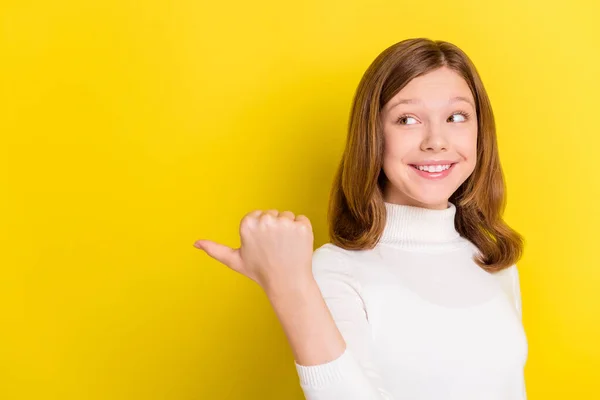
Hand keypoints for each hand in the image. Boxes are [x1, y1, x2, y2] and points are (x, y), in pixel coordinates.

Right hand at [194, 209, 313, 291]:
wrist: (286, 283)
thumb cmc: (260, 272)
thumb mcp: (235, 260)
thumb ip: (215, 249)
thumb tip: (195, 243)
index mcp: (247, 224)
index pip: (258, 215)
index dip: (261, 231)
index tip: (262, 245)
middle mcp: (265, 220)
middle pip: (273, 214)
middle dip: (275, 228)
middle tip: (274, 248)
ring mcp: (285, 223)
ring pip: (288, 216)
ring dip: (289, 229)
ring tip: (285, 248)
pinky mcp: (302, 226)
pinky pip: (302, 220)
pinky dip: (302, 231)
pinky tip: (296, 246)